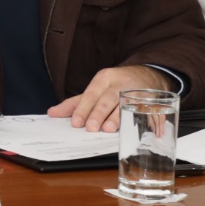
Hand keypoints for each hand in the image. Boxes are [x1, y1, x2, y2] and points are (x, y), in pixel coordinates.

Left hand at [48, 66, 167, 131]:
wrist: (148, 75)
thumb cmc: (116, 85)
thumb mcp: (96, 89)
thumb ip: (75, 103)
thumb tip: (52, 113)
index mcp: (104, 78)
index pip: (91, 93)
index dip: (83, 108)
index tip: (76, 123)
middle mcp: (120, 83)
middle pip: (107, 99)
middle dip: (98, 113)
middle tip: (91, 127)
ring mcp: (137, 91)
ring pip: (125, 105)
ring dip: (117, 118)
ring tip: (108, 129)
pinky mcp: (151, 100)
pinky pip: (145, 111)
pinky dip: (141, 121)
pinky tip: (134, 130)